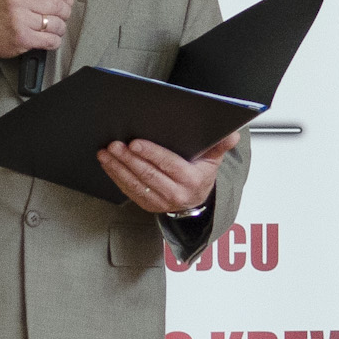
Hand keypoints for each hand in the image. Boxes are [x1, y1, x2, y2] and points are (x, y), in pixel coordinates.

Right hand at [0, 0, 73, 80]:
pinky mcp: (23, 39)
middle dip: (64, 11)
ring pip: (58, 23)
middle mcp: (18, 0)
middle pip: (58, 4)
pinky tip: (48, 38)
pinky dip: (54, 41)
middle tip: (60, 15)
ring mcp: (20, 20)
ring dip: (60, 28)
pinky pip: (52, 40)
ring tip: (52, 28)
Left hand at [99, 128, 242, 217]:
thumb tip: (232, 134)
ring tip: (106, 153)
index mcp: (192, 181)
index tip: (135, 143)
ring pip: (136, 184)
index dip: (151, 154)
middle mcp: (176, 194)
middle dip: (129, 159)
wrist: (196, 199)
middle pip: (149, 175)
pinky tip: (108, 164)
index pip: (169, 165)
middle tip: (115, 145)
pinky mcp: (148, 204)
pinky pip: (129, 191)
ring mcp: (160, 202)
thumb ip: (220, 145)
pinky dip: (116, 176)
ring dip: (118, 168)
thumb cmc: (201, 174)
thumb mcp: (213, 160)